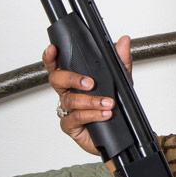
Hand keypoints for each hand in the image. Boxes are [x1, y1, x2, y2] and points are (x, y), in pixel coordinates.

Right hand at [44, 34, 132, 156]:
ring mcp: (68, 110)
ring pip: (69, 100)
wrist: (119, 135)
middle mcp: (68, 93)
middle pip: (57, 80)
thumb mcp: (122, 81)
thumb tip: (124, 41)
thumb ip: (121, 61)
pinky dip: (91, 115)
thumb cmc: (114, 106)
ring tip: (107, 102)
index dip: (51, 57)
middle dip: (72, 78)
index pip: (58, 65)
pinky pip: (75, 118)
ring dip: (90, 100)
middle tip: (90, 83)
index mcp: (75, 80)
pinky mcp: (71, 125)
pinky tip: (103, 114)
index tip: (53, 49)